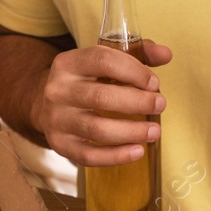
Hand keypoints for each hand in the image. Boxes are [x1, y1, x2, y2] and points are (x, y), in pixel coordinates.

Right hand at [33, 42, 171, 166]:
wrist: (45, 103)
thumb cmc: (85, 80)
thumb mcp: (104, 60)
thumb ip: (138, 54)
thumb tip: (166, 54)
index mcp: (69, 63)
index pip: (102, 61)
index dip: (133, 71)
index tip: (154, 83)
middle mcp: (58, 90)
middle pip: (101, 97)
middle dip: (137, 102)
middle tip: (160, 104)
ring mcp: (57, 119)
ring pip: (96, 129)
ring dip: (131, 131)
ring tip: (155, 131)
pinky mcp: (60, 144)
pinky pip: (89, 155)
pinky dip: (116, 156)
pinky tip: (137, 151)